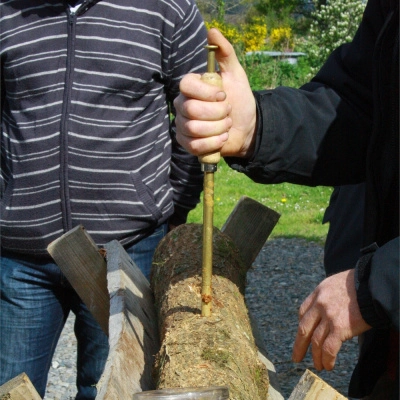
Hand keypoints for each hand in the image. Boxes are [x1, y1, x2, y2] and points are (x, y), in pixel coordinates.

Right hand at [174, 28, 256, 158]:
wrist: (246, 127)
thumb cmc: (240, 100)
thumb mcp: (236, 74)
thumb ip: (225, 53)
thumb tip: (212, 31)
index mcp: (192, 86)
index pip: (186, 85)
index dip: (206, 92)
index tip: (224, 95)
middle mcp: (182, 105)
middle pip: (191, 110)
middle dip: (218, 114)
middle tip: (228, 113)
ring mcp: (183, 125)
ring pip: (194, 129)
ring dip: (218, 129)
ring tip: (226, 126)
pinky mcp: (186, 143)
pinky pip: (194, 146)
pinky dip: (213, 143)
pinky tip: (222, 138)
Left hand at [292, 269, 370, 369]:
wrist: (371, 285)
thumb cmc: (358, 284)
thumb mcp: (334, 284)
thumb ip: (327, 296)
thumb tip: (326, 310)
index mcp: (318, 293)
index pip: (303, 312)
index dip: (302, 326)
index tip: (302, 336)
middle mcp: (319, 304)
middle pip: (304, 328)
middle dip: (299, 346)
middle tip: (296, 357)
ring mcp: (328, 316)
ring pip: (316, 341)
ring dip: (316, 356)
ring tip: (318, 366)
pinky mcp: (339, 327)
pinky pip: (329, 348)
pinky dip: (327, 359)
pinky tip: (328, 365)